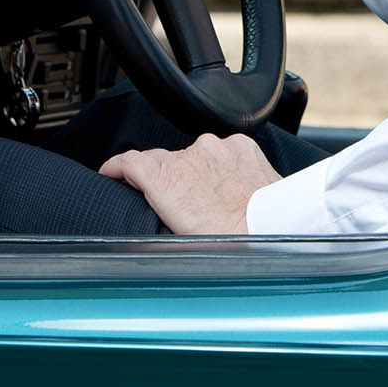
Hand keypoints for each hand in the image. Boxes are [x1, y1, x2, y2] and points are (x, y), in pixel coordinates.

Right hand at [99, 132, 279, 234]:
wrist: (276, 227)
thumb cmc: (231, 241)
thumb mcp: (178, 236)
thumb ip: (157, 212)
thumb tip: (146, 218)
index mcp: (167, 178)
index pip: (129, 161)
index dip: (116, 168)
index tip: (112, 173)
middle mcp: (190, 156)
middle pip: (165, 160)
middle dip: (165, 178)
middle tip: (177, 203)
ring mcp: (218, 147)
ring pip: (197, 156)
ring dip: (198, 172)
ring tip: (213, 200)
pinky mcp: (242, 145)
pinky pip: (223, 151)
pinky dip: (223, 165)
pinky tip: (232, 187)